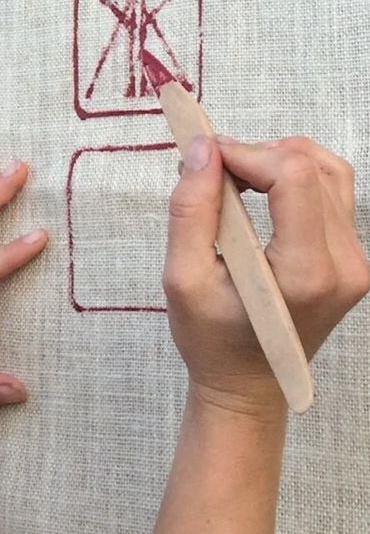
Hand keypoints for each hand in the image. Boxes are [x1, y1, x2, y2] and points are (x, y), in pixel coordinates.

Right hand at [163, 134, 369, 415]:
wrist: (247, 385)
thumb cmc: (210, 340)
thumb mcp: (182, 277)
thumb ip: (191, 208)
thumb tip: (203, 148)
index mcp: (306, 273)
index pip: (293, 176)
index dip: (246, 153)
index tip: (206, 159)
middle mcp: (345, 265)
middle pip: (312, 168)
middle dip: (257, 154)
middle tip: (213, 171)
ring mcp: (357, 263)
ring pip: (330, 172)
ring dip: (280, 161)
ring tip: (238, 179)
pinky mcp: (354, 260)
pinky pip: (334, 194)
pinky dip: (296, 178)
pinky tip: (263, 193)